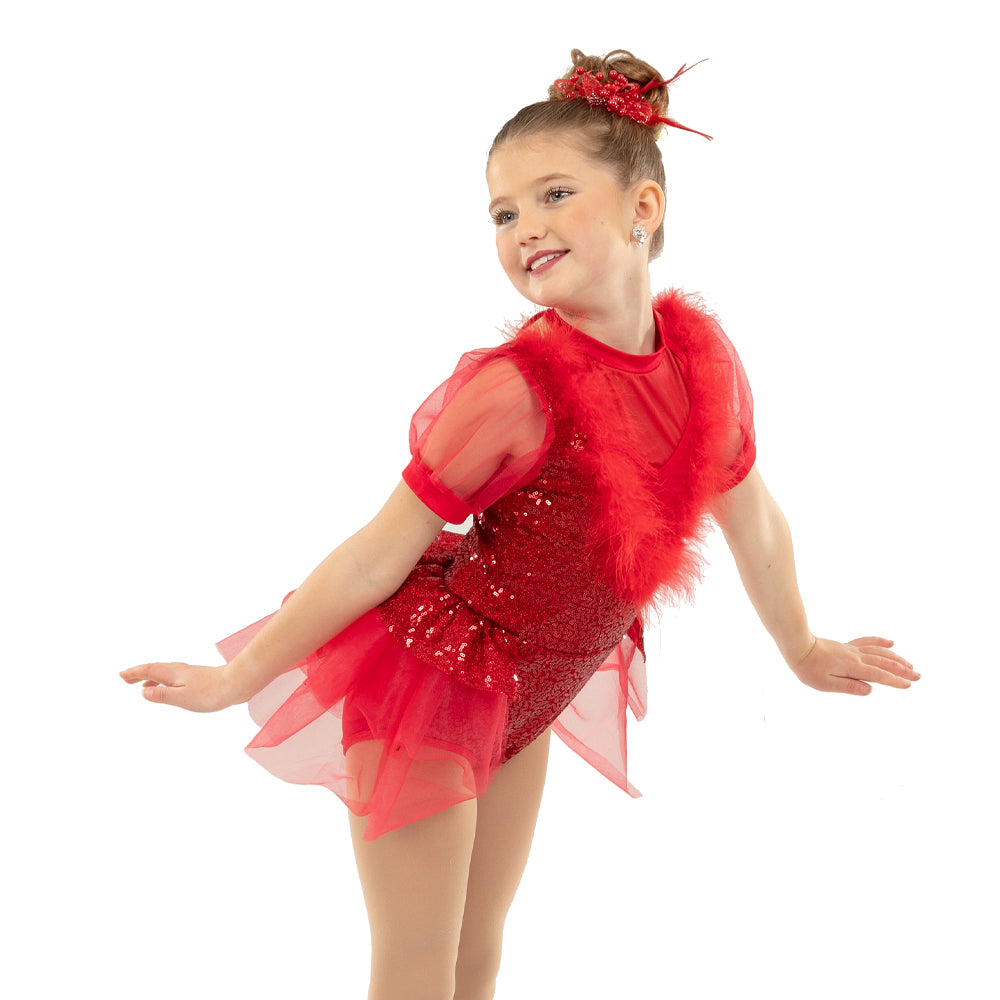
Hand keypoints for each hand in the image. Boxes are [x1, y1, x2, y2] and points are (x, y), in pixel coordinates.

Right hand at [120, 661, 241, 712]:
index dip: (134, 673)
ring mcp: (190, 674)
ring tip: (142, 685)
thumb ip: (163, 695)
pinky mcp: (199, 679)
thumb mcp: (182, 697)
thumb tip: (144, 692)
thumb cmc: (211, 693)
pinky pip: (174, 678)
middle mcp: (180, 671)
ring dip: (151, 677)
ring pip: (165, 673)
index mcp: (173, 674)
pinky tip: (170, 689)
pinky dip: (165, 681)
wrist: (237, 684)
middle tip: (125, 679)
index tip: (121, 675)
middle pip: (155, 669)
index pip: (149, 671)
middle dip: (139, 673)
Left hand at [789, 636, 919, 695]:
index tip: (908, 685)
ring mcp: (852, 650)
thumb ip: (849, 687)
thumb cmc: (808, 668)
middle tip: (919, 677)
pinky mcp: (846, 646)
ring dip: (897, 658)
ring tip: (910, 665)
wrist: (797, 646)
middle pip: (884, 663)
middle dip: (903, 670)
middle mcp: (856, 657)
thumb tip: (870, 690)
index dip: (894, 681)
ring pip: (880, 652)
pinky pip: (867, 641)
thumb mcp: (826, 684)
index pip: (879, 675)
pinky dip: (881, 642)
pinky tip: (891, 642)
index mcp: (852, 667)